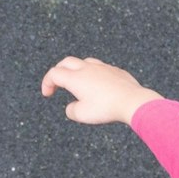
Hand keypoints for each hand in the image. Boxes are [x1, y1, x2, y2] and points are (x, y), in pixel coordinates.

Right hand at [39, 57, 162, 124]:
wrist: (131, 101)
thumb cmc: (106, 108)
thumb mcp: (82, 115)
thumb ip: (72, 110)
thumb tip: (72, 107)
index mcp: (75, 78)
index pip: (54, 74)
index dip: (47, 83)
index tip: (47, 94)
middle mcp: (87, 68)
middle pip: (66, 62)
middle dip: (58, 71)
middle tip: (56, 83)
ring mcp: (102, 67)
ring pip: (84, 61)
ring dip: (76, 69)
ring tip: (77, 81)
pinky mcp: (115, 70)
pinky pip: (100, 68)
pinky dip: (93, 74)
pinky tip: (97, 85)